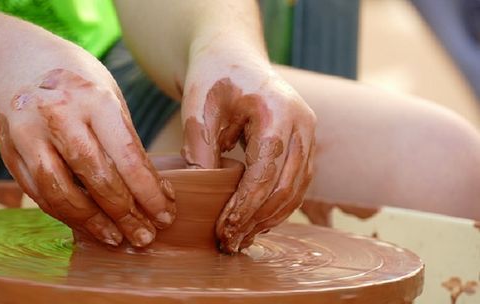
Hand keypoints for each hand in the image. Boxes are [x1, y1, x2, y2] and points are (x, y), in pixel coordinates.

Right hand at [0, 68, 175, 247]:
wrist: (20, 65)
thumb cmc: (79, 84)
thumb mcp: (110, 98)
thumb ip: (125, 141)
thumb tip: (150, 191)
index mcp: (94, 99)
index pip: (128, 157)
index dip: (149, 193)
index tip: (165, 215)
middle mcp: (58, 115)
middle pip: (96, 178)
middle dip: (125, 214)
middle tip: (145, 236)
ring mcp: (28, 134)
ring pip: (62, 193)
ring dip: (93, 223)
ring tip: (117, 238)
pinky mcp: (9, 152)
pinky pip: (40, 194)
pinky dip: (67, 215)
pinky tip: (88, 224)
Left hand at [181, 42, 315, 252]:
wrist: (232, 57)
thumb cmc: (213, 78)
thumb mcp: (198, 108)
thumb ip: (201, 149)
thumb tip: (206, 195)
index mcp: (278, 112)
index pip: (266, 172)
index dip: (245, 206)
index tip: (225, 230)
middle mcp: (303, 124)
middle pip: (287, 186)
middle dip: (258, 219)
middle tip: (231, 242)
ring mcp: (308, 133)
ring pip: (297, 189)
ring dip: (271, 218)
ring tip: (243, 239)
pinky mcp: (304, 142)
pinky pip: (298, 181)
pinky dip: (279, 205)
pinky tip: (258, 220)